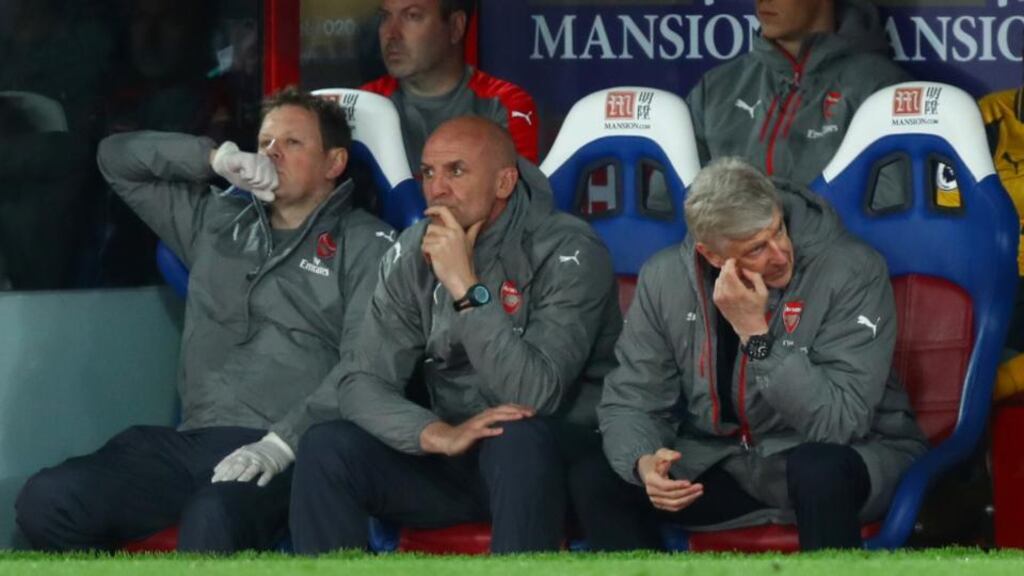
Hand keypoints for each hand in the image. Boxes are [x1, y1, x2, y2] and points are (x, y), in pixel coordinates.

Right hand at [211, 141, 277, 201]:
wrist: (226, 164)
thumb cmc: (240, 174)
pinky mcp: (250, 157)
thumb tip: (272, 198)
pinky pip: (250, 175)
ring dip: (248, 179)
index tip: (253, 181)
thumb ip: (262, 192)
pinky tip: (240, 170)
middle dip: (254, 183)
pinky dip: (243, 175)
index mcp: (271, 168)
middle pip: (266, 182)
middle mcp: (267, 161)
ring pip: (258, 179)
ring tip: (244, 172)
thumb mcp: (252, 187)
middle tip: (247, 176)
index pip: (274, 184)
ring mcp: (259, 158)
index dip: (262, 187)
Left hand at [211, 432, 293, 486]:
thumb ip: (230, 460)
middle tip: (222, 485)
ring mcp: (262, 462)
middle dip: (230, 475)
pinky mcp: (272, 467)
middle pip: (239, 465)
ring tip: (239, 483)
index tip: (213, 481)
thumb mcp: (243, 452)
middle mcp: (250, 457)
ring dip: (246, 475)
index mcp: (242, 453)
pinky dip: (264, 478)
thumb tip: (215, 470)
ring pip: (253, 469)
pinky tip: (260, 484)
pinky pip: (268, 473)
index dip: (222, 471)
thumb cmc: (257, 451)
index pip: (230, 462)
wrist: (279, 444)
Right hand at [420, 404, 534, 455]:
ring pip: (494, 417)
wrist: (448, 439)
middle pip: (502, 410)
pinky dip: (491, 430)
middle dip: (517, 410)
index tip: (533, 411)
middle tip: (532, 413)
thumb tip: (512, 427)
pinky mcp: (470, 433)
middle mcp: (483, 416)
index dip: (519, 408)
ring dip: (508, 416)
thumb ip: (496, 425)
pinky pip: (482, 431)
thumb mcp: (485, 429)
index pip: (505, 408)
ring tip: (521, 417)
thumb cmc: (468, 435)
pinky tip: (501, 431)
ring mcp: (477, 424)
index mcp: (487, 415)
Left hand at [421, 206, 483, 300]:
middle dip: (430, 238)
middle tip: (437, 248)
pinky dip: (425, 253)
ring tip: (437, 255)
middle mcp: (450, 233)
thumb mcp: (470, 243)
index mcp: (458, 230)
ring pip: (425, 238)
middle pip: (431, 227)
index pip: (444, 212)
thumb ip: (474, 230)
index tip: (426, 212)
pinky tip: (433, 259)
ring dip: (427, 247)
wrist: (462, 279)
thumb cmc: (465, 263)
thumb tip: (482, 219)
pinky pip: (423, 246)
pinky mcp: (435, 250)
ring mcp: (442, 241)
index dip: (433, 209)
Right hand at [636, 448, 703, 511]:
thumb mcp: (660, 453)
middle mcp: (651, 491)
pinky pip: (674, 508)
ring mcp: (655, 499)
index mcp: (650, 479)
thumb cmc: (655, 461)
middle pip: (672, 496)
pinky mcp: (660, 504)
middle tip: (699, 487)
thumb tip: (678, 455)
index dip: (677, 485)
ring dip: (688, 499)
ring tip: (699, 492)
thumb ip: (669, 454)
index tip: (689, 482)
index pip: (665, 486)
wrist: (647, 470)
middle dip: (687, 492)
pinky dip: (685, 504)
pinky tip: (693, 497)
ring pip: (674, 504)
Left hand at [712, 258, 768, 340]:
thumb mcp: (763, 292)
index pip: (728, 271)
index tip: (735, 260)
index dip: (730, 263)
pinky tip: (731, 285)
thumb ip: (755, 277)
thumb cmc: (757, 309)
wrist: (748, 326)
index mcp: (737, 291)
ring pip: (719, 279)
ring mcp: (719, 297)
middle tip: (737, 269)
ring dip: (725, 275)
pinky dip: (722, 282)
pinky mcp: (716, 301)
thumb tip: (744, 269)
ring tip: (735, 278)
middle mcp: (725, 294)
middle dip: (729, 268)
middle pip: (722, 273)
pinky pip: (717, 286)